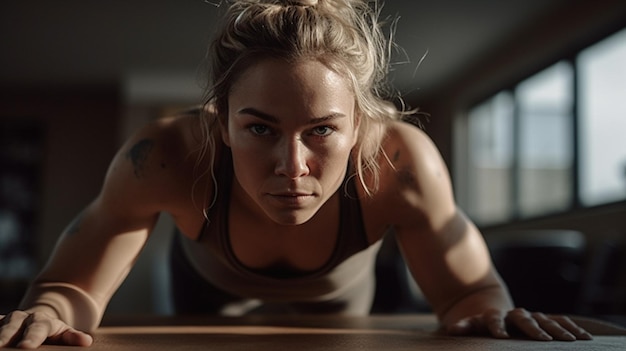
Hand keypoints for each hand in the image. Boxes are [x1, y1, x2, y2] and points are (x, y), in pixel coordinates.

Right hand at [0, 311, 92, 348]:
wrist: (38, 319)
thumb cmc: (53, 332)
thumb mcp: (65, 333)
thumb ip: (72, 337)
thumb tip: (86, 342)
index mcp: (40, 322)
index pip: (37, 330)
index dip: (31, 339)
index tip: (25, 348)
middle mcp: (20, 319)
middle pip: (9, 329)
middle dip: (2, 338)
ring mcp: (5, 322)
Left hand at [445, 308, 592, 340]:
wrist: (492, 310)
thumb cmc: (479, 324)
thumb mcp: (470, 324)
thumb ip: (463, 326)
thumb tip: (452, 328)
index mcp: (493, 316)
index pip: (494, 319)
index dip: (496, 326)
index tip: (500, 337)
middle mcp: (514, 314)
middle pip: (524, 318)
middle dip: (533, 328)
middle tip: (543, 340)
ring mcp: (530, 316)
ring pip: (545, 320)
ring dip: (558, 330)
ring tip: (571, 341)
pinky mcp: (543, 320)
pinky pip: (560, 322)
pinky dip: (572, 329)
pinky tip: (586, 338)